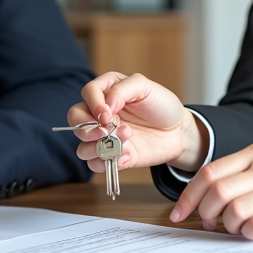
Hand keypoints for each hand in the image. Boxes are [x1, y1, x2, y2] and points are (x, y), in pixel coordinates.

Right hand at [66, 72, 205, 172]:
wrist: (178, 130)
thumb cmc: (161, 105)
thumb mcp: (145, 87)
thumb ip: (122, 90)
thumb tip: (105, 107)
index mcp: (106, 92)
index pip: (87, 93)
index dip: (93, 103)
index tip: (108, 113)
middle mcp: (100, 115)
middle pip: (75, 120)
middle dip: (86, 128)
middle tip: (105, 131)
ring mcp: (105, 138)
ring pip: (82, 147)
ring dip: (99, 147)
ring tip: (126, 139)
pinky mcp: (113, 156)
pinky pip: (96, 165)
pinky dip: (107, 163)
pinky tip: (126, 155)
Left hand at [169, 143, 252, 238]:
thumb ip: (238, 175)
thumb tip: (201, 199)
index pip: (210, 172)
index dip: (189, 195)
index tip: (178, 214)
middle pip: (218, 191)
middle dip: (205, 212)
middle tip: (207, 223)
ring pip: (235, 210)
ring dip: (228, 226)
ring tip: (235, 228)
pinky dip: (248, 233)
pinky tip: (252, 233)